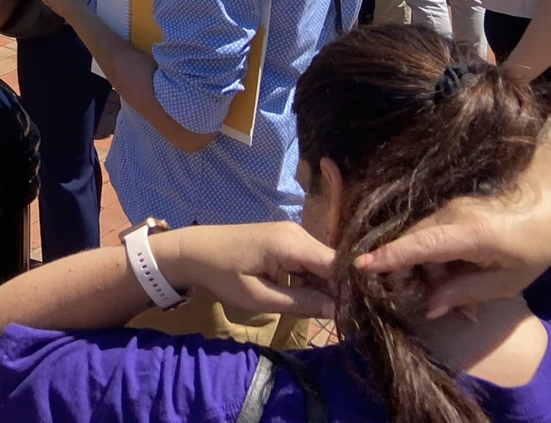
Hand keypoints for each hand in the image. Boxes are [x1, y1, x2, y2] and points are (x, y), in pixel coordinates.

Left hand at [157, 223, 335, 318]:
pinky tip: (310, 298)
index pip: (337, 264)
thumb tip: (337, 310)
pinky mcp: (287, 240)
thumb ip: (299, 303)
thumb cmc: (222, 274)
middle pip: (333, 264)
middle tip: (343, 318)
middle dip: (339, 290)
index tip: (356, 314)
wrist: (194, 249)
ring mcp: (293, 234)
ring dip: (325, 286)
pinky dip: (312, 279)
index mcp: (290, 243)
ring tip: (327, 311)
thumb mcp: (258, 296)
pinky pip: (310, 261)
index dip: (349, 288)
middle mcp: (297, 233)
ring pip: (323, 263)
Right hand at [354, 181, 550, 317]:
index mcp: (469, 233)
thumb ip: (465, 292)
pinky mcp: (449, 208)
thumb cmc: (536, 247)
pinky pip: (431, 235)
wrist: (550, 201)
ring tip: (459, 301)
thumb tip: (429, 306)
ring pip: (421, 242)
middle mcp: (450, 214)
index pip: (420, 245)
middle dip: (414, 277)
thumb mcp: (507, 282)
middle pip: (414, 245)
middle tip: (438, 310)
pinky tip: (459, 278)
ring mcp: (448, 208)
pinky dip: (436, 259)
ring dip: (430, 272)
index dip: (390, 256)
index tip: (361, 266)